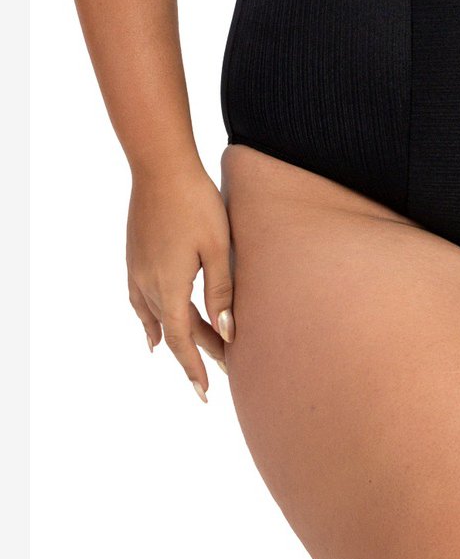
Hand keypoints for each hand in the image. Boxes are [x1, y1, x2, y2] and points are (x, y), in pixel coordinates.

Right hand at [125, 160, 234, 401]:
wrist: (160, 167)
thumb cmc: (196, 202)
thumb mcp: (217, 246)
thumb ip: (221, 290)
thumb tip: (227, 332)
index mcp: (169, 286)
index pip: (182, 340)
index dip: (194, 366)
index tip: (205, 392)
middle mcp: (147, 284)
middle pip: (173, 329)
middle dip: (196, 350)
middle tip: (222, 367)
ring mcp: (136, 269)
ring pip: (156, 316)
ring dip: (176, 336)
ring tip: (189, 358)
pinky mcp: (134, 255)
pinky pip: (139, 300)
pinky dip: (148, 320)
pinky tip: (151, 331)